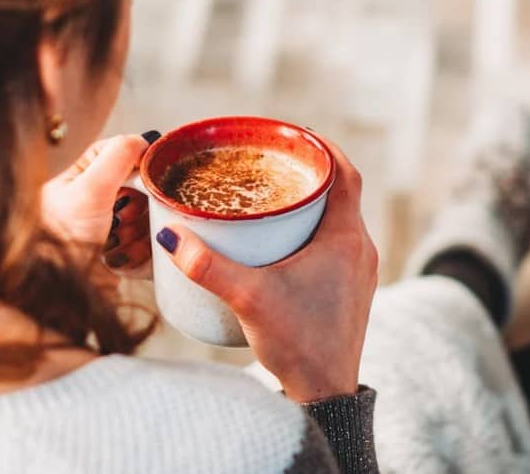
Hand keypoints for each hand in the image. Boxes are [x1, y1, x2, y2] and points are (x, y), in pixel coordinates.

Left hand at [41, 133, 156, 277]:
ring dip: (139, 233)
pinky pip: (148, 248)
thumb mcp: (88, 190)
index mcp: (79, 180)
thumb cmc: (61, 242)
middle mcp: (94, 203)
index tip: (148, 170)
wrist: (58, 295)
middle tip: (124, 217)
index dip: (136, 159)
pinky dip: (140, 255)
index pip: (116, 152)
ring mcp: (109, 231)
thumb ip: (117, 156)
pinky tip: (120, 262)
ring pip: (148, 219)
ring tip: (116, 244)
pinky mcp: (121, 258)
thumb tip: (144, 138)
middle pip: (140, 188)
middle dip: (140, 205)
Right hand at [155, 135, 377, 402]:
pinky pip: (334, 244)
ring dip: (309, 204)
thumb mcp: (248, 299)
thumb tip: (169, 236)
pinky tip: (279, 241)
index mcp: (347, 238)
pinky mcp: (349, 290)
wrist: (327, 394)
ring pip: (337, 220)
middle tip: (268, 164)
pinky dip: (311, 231)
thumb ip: (207, 266)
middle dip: (305, 174)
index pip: (345, 172)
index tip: (292, 135)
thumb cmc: (299, 344)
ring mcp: (358, 271)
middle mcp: (360, 249)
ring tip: (269, 197)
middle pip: (339, 193)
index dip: (321, 147)